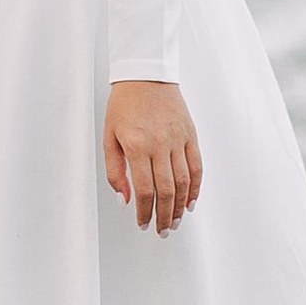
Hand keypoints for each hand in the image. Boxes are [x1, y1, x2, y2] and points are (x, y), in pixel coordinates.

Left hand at [105, 81, 201, 234]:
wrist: (145, 74)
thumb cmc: (123, 104)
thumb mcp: (109, 136)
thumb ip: (114, 170)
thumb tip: (124, 199)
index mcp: (137, 146)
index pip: (145, 190)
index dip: (145, 212)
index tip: (143, 224)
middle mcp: (160, 144)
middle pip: (167, 191)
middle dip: (164, 216)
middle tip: (162, 230)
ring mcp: (178, 139)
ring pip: (184, 182)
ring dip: (180, 206)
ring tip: (175, 221)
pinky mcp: (190, 134)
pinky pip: (196, 166)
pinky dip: (195, 187)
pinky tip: (190, 201)